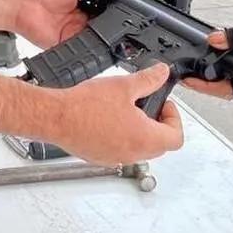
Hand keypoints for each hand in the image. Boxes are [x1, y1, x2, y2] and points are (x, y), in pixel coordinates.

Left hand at [10, 0, 116, 47]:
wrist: (23, 7)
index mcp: (83, 4)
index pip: (103, 10)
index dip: (112, 10)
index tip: (122, 9)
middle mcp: (80, 19)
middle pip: (101, 25)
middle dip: (108, 24)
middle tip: (116, 21)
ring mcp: (74, 32)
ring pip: (94, 38)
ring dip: (99, 35)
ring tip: (105, 30)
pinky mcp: (67, 43)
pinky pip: (80, 47)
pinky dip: (87, 46)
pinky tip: (92, 40)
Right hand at [52, 64, 183, 165]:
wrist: (56, 117)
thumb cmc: (84, 106)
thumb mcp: (123, 86)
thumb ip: (148, 80)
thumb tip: (162, 73)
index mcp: (144, 138)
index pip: (176, 137)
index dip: (174, 118)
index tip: (163, 104)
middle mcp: (132, 153)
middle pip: (160, 145)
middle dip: (158, 124)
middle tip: (146, 105)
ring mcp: (116, 158)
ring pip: (140, 149)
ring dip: (140, 131)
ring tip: (126, 110)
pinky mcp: (100, 158)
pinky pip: (121, 151)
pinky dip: (122, 137)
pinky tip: (108, 119)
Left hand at [182, 19, 232, 98]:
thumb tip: (214, 39)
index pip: (226, 89)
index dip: (204, 85)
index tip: (186, 78)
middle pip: (225, 89)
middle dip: (204, 82)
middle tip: (183, 73)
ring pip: (232, 83)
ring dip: (214, 75)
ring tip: (194, 67)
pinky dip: (226, 69)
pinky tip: (215, 60)